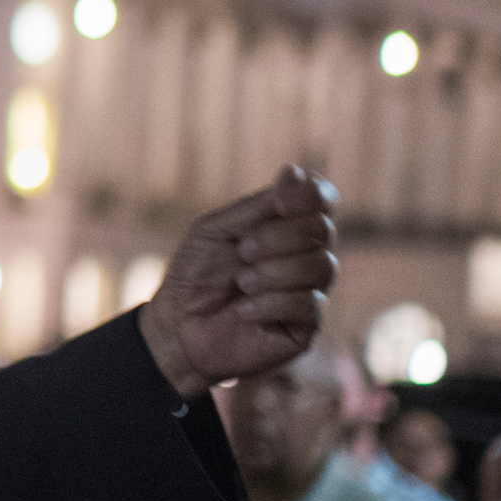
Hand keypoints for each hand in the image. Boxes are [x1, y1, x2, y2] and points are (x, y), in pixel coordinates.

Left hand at [138, 166, 336, 399]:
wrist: (177, 326)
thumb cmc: (195, 273)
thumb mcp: (216, 230)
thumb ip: (258, 206)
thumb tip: (295, 172)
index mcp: (286, 227)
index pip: (321, 200)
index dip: (311, 195)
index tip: (282, 201)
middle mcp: (306, 256)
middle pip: (323, 230)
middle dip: (278, 237)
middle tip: (242, 252)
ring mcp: (310, 291)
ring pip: (321, 266)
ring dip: (273, 272)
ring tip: (240, 282)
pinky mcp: (307, 328)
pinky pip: (309, 305)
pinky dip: (269, 304)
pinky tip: (243, 310)